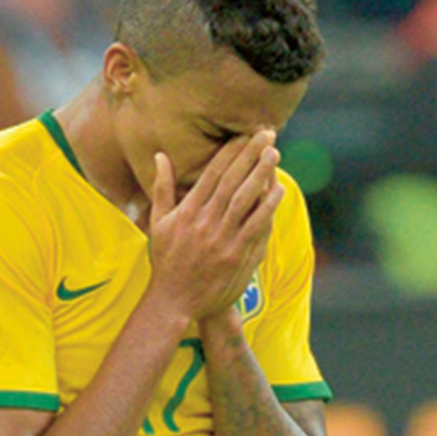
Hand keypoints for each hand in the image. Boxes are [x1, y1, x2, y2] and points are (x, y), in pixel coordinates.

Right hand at [144, 130, 283, 323]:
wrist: (174, 300)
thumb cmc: (166, 260)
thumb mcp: (158, 222)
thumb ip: (162, 187)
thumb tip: (161, 155)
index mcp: (187, 211)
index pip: (212, 174)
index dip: (230, 152)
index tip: (243, 135)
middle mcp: (205, 222)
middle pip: (232, 181)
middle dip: (250, 155)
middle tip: (266, 134)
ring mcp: (222, 239)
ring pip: (246, 200)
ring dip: (262, 175)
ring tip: (275, 155)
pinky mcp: (236, 256)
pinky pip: (256, 227)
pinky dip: (267, 207)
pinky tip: (278, 191)